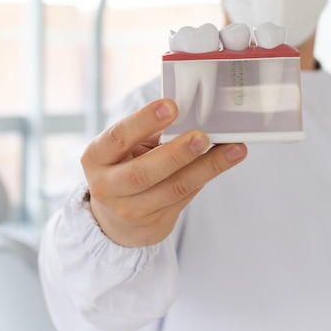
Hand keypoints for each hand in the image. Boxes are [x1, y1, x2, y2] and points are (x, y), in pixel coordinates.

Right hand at [81, 99, 246, 246]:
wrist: (114, 218)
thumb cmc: (125, 166)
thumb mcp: (127, 147)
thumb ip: (151, 131)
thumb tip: (191, 112)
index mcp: (97, 157)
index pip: (118, 137)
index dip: (143, 121)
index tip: (172, 105)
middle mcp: (107, 187)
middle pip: (143, 173)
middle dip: (177, 153)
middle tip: (203, 136)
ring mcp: (130, 211)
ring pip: (173, 189)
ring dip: (207, 168)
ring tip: (232, 149)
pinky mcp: (154, 225)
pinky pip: (186, 198)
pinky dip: (208, 176)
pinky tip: (227, 160)